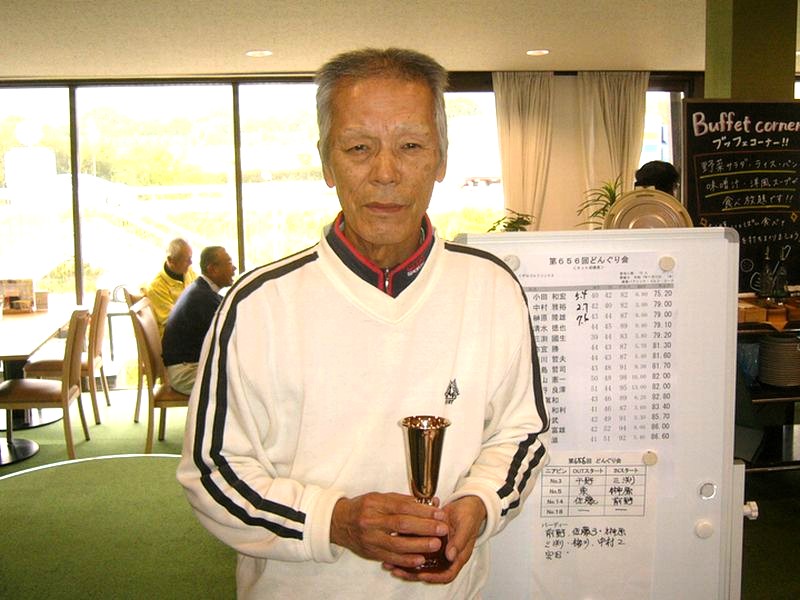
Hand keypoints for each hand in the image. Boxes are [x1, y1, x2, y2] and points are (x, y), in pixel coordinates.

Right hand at [331, 492, 448, 569]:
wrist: (339, 522)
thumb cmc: (363, 507)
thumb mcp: (379, 497)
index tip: (438, 513)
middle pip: (401, 525)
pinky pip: (390, 558)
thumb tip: (426, 503)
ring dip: (419, 545)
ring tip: (435, 544)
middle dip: (424, 527)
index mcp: (375, 503)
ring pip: (397, 544)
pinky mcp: (370, 552)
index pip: (402, 507)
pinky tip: (420, 559)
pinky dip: (406, 560)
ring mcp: (370, 538)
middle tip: (442, 529)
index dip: (422, 511)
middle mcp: (371, 521)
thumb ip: (401, 501)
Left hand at [383, 495, 486, 583]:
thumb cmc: (470, 515)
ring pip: (421, 561)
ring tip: (390, 563)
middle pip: (430, 571)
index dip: (434, 577)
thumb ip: (459, 541)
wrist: (467, 504)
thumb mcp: (466, 526)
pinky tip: (393, 546)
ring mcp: (438, 548)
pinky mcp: (429, 539)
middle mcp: (446, 555)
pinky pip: (417, 547)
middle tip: (397, 571)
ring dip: (406, 562)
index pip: (446, 574)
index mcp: (458, 556)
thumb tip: (451, 556)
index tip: (421, 575)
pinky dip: (406, 548)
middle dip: (413, 573)